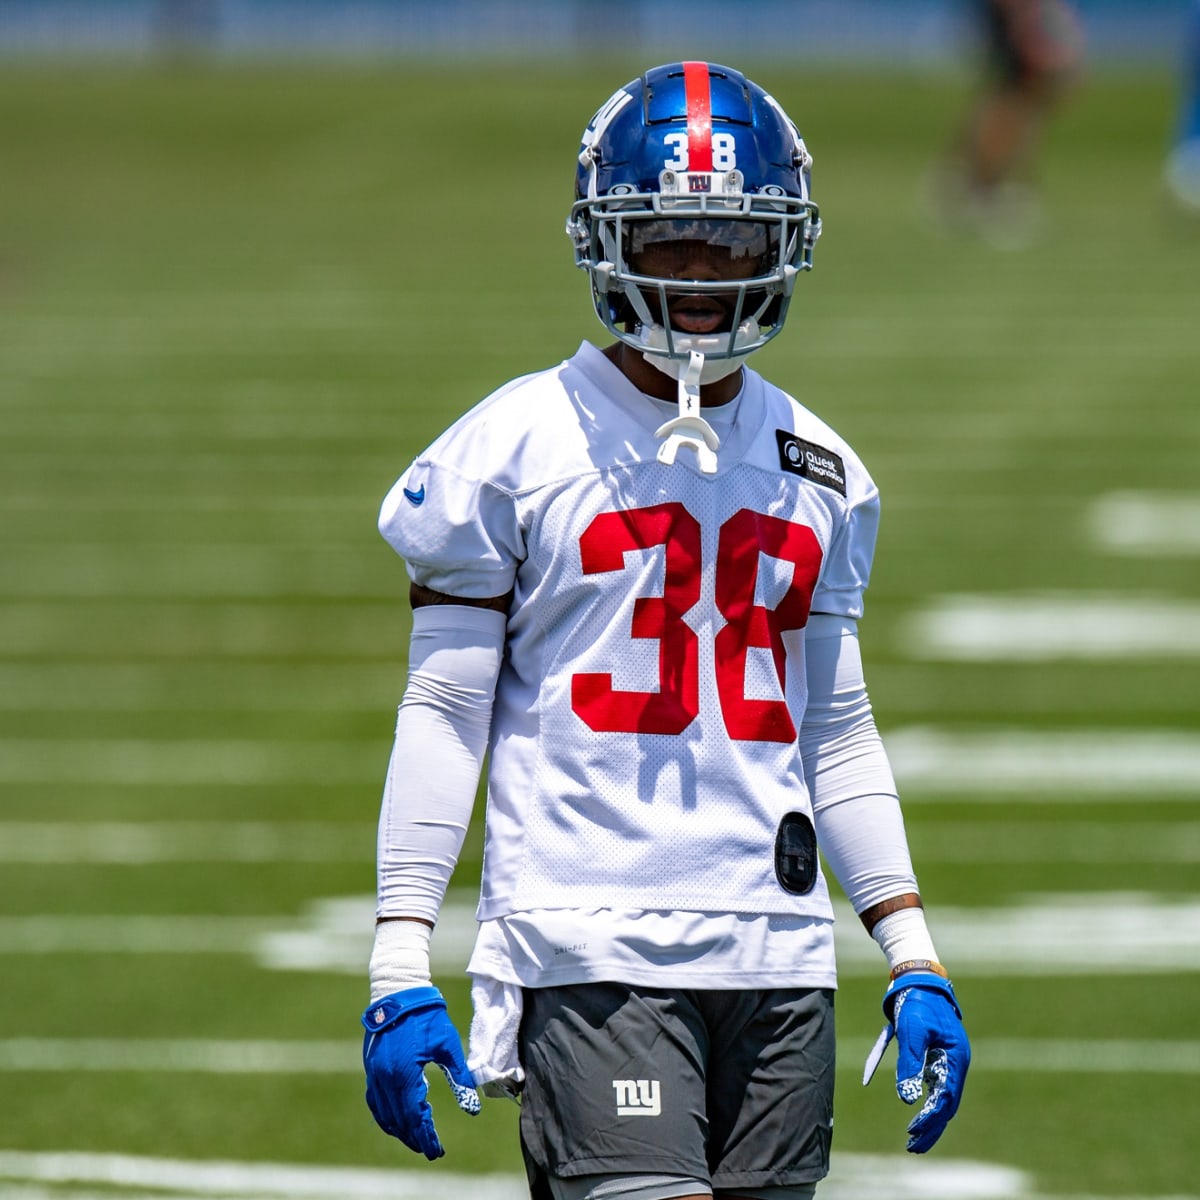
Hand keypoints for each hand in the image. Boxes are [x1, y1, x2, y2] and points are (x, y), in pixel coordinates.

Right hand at [361, 986, 480, 1158]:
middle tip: (430, 1150)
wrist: (400, 991)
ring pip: (384, 1114)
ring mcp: (375, 1074)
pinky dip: (385, 1116)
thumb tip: (472, 1107)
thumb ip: (459, 1078)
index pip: (415, 1117)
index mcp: (405, 1075)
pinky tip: (397, 1119)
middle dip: (415, 1138)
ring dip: (400, 1129)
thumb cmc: (428, 1016)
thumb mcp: (448, 1046)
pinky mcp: (371, 1067)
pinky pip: (375, 1101)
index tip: (437, 1150)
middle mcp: (386, 1079)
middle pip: (399, 1121)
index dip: (426, 1136)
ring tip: (417, 1138)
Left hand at [861, 970, 969, 1153]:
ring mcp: (951, 1061)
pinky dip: (928, 1102)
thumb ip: (910, 1063)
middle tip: (913, 1147)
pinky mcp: (940, 1057)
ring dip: (931, 1118)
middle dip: (932, 1127)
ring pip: (944, 1098)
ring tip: (915, 1138)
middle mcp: (957, 1063)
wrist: (920, 980)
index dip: (930, 1118)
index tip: (912, 1132)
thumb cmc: (917, 1004)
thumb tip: (907, 1099)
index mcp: (956, 1059)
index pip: (945, 1098)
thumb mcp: (911, 1032)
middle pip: (948, 1104)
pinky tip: (918, 1110)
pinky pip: (937, 1086)